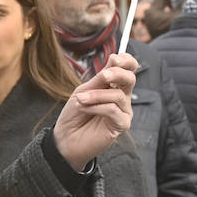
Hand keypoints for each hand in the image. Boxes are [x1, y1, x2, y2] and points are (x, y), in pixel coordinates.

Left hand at [54, 53, 137, 170]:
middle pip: (130, 79)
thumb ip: (99, 78)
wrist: (65, 138)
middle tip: (103, 75)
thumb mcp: (84, 91)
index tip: (115, 58)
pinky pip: (113, 110)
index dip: (127, 61)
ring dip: (96, 96)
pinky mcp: (122, 125)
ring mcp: (123, 112)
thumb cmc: (74, 114)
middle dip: (117, 74)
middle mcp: (122, 98)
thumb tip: (115, 59)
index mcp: (114, 86)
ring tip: (80, 100)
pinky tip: (84, 108)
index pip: (128, 70)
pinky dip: (97, 107)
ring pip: (118, 96)